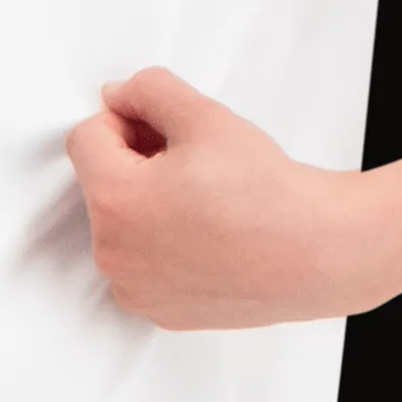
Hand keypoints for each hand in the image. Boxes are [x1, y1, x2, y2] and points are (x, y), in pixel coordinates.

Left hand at [65, 66, 374, 330]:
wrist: (316, 251)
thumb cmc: (267, 193)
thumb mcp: (202, 115)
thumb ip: (147, 90)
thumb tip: (119, 96)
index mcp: (114, 201)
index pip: (86, 137)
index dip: (125, 119)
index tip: (161, 126)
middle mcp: (113, 254)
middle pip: (101, 182)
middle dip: (136, 161)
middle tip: (192, 158)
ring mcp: (135, 289)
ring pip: (121, 224)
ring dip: (148, 202)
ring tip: (204, 196)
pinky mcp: (160, 310)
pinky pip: (142, 262)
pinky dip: (163, 243)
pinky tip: (207, 231)